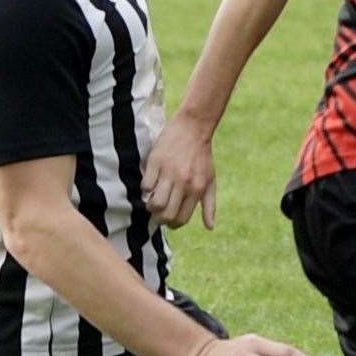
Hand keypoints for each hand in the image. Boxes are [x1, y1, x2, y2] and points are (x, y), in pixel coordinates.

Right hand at [142, 113, 217, 228]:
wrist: (193, 128)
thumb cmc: (202, 157)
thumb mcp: (210, 181)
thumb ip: (209, 205)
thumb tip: (210, 228)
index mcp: (197, 189)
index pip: (180, 219)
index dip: (172, 224)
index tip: (168, 219)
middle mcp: (184, 183)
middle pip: (166, 215)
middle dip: (159, 218)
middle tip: (158, 212)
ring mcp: (169, 173)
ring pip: (154, 203)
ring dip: (150, 206)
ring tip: (153, 199)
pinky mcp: (156, 162)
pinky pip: (145, 185)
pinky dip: (145, 188)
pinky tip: (150, 183)